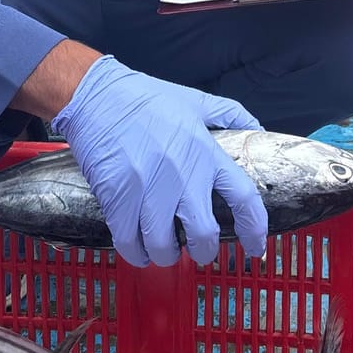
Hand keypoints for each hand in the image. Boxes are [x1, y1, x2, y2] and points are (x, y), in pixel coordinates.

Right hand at [51, 56, 268, 268]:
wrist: (95, 96)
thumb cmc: (143, 98)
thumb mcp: (194, 101)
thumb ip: (229, 114)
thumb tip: (256, 129)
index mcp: (205, 151)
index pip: (243, 197)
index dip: (254, 229)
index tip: (255, 247)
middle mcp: (181, 174)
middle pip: (203, 234)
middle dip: (203, 252)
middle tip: (198, 251)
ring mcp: (148, 189)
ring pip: (164, 245)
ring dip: (166, 255)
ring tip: (164, 249)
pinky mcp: (117, 198)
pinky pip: (129, 243)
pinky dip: (135, 254)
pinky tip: (138, 251)